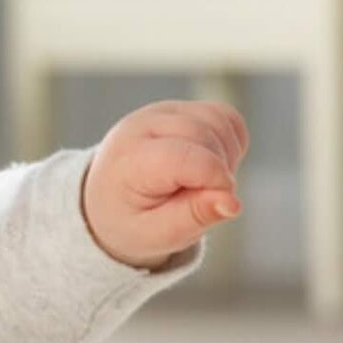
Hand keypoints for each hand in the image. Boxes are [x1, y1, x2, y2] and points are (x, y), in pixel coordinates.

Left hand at [80, 100, 247, 271]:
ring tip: (203, 183)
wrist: (110, 199)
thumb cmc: (131, 219)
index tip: (219, 204)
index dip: (217, 181)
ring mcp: (161, 112)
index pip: (187, 157)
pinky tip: (210, 165)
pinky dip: (230, 142)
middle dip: (222, 170)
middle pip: (206, 135)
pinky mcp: (181, 108)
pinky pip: (225, 117)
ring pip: (220, 121)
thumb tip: (232, 203)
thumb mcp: (155, 234)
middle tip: (204, 198)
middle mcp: (141, 126)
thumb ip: (193, 218)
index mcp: (129, 160)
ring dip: (227, 156)